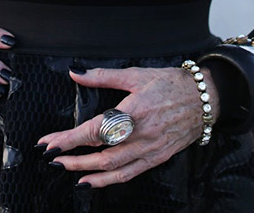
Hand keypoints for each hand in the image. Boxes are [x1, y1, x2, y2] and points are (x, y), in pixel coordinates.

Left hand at [36, 65, 219, 187]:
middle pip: (101, 153)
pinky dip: (108, 181)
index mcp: (134, 111)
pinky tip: (92, 181)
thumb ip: (102, 76)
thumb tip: (75, 73)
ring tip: (66, 169)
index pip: (95, 130)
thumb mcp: (135, 74)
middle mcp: (141, 135)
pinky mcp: (157, 158)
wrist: (204, 99)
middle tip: (52, 156)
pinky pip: (129, 174)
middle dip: (73, 158)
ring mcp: (150, 150)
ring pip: (113, 169)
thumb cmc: (169, 83)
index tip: (50, 143)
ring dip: (86, 172)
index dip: (70, 139)